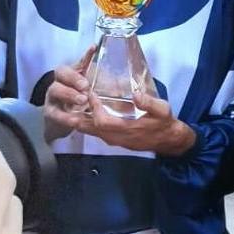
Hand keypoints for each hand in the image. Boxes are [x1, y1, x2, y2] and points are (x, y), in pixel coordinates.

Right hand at [43, 46, 94, 141]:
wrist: (65, 121)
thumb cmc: (80, 100)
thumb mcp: (89, 89)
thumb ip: (98, 79)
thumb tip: (117, 73)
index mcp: (70, 75)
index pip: (76, 62)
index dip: (85, 56)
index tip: (94, 50)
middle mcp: (59, 82)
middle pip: (61, 74)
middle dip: (74, 78)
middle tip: (86, 85)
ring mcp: (52, 97)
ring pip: (55, 91)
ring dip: (69, 95)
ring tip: (83, 100)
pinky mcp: (50, 113)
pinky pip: (55, 114)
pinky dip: (65, 117)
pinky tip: (75, 120)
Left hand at [78, 91, 195, 156]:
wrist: (167, 139)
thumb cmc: (164, 123)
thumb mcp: (162, 109)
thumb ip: (149, 102)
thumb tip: (135, 93)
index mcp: (126, 128)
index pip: (102, 121)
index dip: (94, 108)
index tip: (90, 93)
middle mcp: (116, 137)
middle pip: (90, 129)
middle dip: (76, 117)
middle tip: (66, 105)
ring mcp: (114, 140)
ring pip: (91, 132)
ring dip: (79, 121)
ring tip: (68, 109)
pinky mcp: (114, 140)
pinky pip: (96, 133)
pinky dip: (87, 124)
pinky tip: (83, 115)